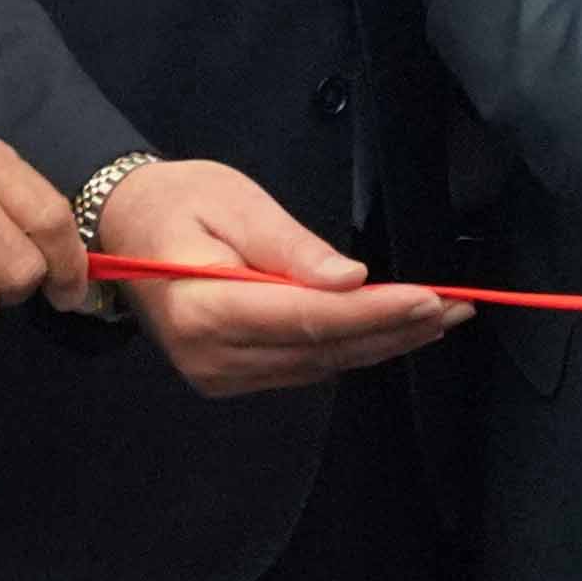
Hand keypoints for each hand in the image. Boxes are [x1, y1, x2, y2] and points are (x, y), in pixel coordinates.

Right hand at [97, 156, 465, 396]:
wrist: (124, 229)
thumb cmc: (177, 203)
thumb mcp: (234, 203)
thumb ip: (290, 248)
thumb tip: (351, 280)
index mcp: (203, 308)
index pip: (305, 317)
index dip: (373, 312)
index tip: (430, 298)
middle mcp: (210, 356)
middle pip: (320, 348)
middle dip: (393, 329)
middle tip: (457, 307)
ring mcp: (219, 374)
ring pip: (319, 364)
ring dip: (382, 342)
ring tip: (441, 317)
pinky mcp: (231, 377)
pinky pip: (304, 366)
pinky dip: (352, 348)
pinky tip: (392, 329)